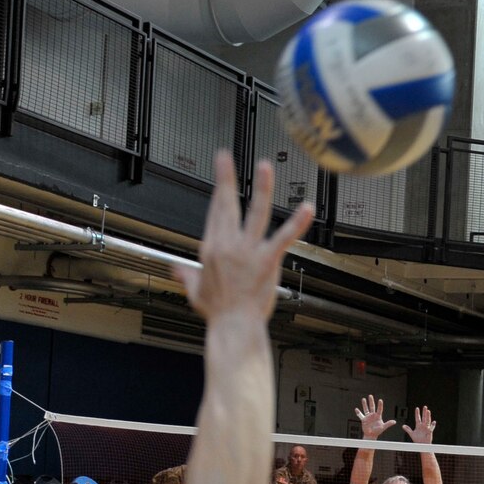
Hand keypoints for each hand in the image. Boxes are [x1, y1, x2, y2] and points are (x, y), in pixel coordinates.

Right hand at [175, 151, 312, 324]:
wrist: (233, 326)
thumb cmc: (218, 313)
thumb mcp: (195, 292)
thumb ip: (186, 277)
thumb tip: (175, 270)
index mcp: (211, 249)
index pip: (215, 213)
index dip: (218, 191)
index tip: (221, 174)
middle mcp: (227, 245)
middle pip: (227, 204)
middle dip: (225, 177)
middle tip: (225, 157)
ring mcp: (247, 251)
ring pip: (255, 213)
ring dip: (261, 188)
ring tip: (264, 166)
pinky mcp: (266, 260)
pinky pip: (283, 237)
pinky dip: (297, 223)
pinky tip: (307, 209)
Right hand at [355, 395, 394, 439]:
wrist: (371, 435)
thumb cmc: (377, 431)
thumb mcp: (383, 427)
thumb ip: (388, 424)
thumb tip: (394, 422)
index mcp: (378, 416)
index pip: (379, 409)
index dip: (380, 405)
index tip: (380, 400)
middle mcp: (373, 415)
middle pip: (372, 407)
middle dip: (371, 401)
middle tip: (370, 395)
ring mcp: (368, 417)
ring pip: (366, 409)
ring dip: (364, 404)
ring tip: (363, 399)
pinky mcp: (364, 419)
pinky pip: (360, 415)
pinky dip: (358, 412)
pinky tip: (356, 409)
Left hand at [406, 406, 436, 444]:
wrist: (421, 445)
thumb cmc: (417, 440)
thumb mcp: (412, 434)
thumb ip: (408, 429)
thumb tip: (403, 426)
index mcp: (418, 426)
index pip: (418, 418)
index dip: (417, 413)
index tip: (417, 408)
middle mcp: (423, 426)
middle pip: (424, 417)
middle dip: (424, 412)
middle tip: (425, 407)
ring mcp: (426, 428)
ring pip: (427, 420)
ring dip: (428, 416)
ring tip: (428, 411)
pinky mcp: (429, 431)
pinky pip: (431, 428)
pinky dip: (433, 425)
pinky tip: (434, 422)